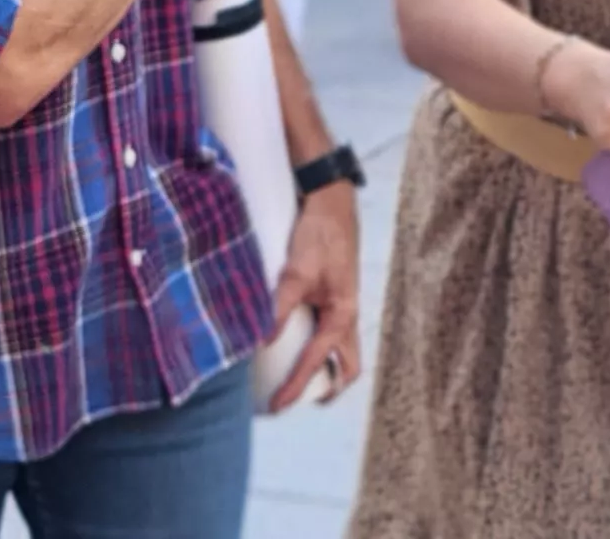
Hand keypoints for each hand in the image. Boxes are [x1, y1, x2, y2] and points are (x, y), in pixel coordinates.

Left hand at [264, 182, 364, 411]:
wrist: (331, 203)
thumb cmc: (319, 236)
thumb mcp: (296, 273)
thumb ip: (280, 308)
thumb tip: (261, 342)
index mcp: (343, 316)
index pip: (316, 363)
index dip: (295, 388)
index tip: (277, 407)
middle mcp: (347, 317)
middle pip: (347, 367)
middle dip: (327, 388)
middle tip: (299, 399)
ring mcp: (343, 307)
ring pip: (341, 351)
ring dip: (324, 368)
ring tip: (296, 377)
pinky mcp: (334, 296)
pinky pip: (330, 332)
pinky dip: (318, 346)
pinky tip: (294, 340)